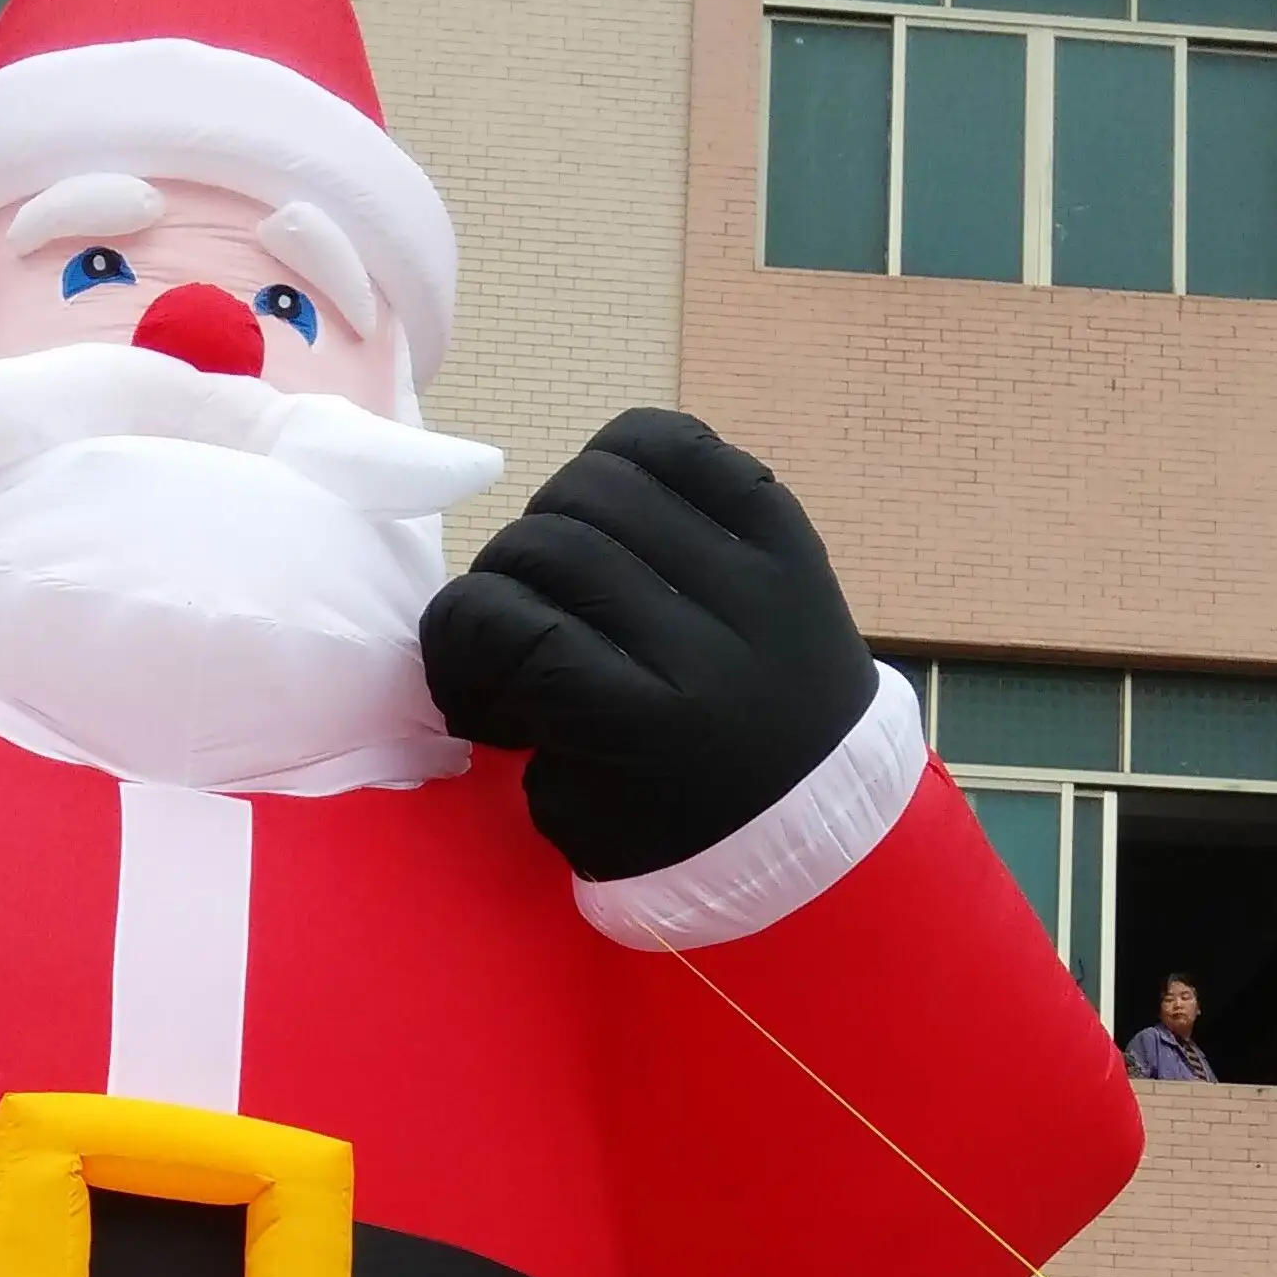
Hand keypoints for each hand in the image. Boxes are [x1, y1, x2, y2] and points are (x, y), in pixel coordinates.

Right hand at [418, 408, 877, 882]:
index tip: (466, 666)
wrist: (823, 809)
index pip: (500, 623)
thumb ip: (518, 716)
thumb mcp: (574, 814)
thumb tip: (485, 639)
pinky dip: (625, 456)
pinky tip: (617, 503)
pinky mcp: (784, 529)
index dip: (452, 634)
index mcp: (637, 727)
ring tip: (569, 567)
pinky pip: (682, 444)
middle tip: (519, 624)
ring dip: (554, 517)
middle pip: (544, 545)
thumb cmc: (684, 831)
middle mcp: (696, 640)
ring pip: (601, 480)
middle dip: (501, 580)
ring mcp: (747, 574)